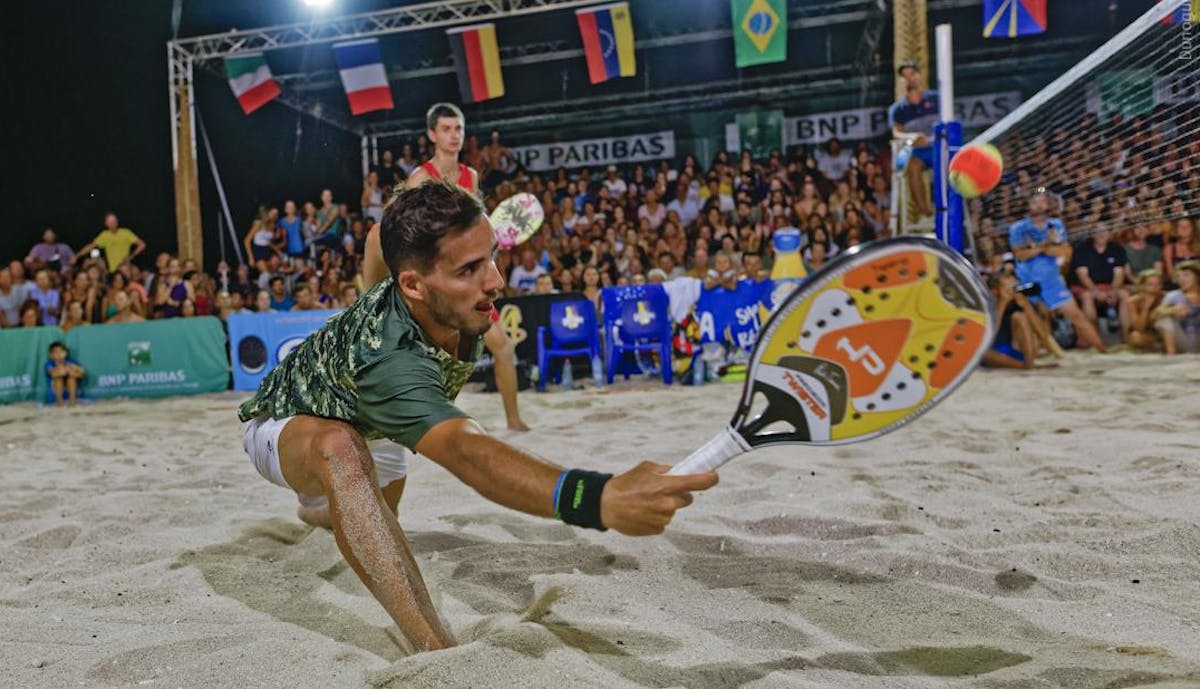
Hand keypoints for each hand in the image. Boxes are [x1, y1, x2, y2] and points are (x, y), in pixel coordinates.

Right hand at [600, 461, 717, 535]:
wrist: (606, 505)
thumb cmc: (625, 484)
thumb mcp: (645, 468)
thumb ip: (665, 470)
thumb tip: (679, 472)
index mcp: (667, 485)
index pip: (697, 482)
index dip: (709, 479)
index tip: (714, 476)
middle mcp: (668, 503)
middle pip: (687, 499)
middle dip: (679, 494)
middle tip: (662, 490)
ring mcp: (663, 518)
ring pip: (673, 510)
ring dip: (665, 506)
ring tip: (645, 501)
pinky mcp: (657, 529)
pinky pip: (664, 521)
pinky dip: (656, 516)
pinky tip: (643, 511)